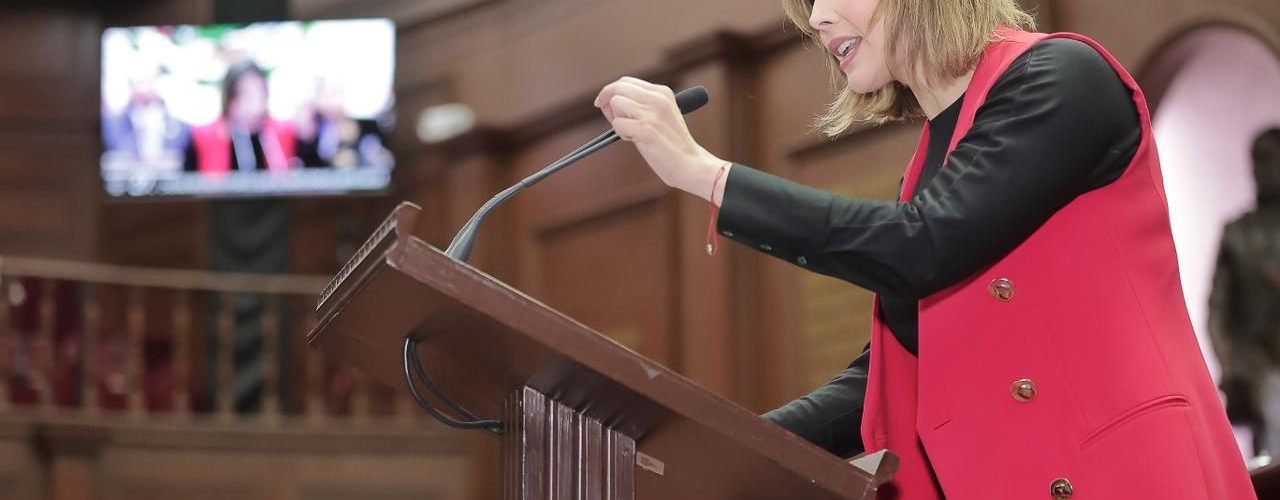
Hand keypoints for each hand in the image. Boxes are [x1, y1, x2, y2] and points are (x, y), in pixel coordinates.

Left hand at [594, 77, 728, 203]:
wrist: (690, 164)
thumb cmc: (671, 144)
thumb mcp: (659, 116)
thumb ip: (639, 105)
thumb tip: (606, 101)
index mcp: (662, 92)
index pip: (625, 81)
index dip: (612, 93)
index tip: (606, 106)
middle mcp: (657, 98)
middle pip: (617, 88)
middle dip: (608, 103)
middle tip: (615, 120)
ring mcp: (652, 113)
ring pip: (615, 104)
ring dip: (618, 121)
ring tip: (633, 134)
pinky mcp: (646, 129)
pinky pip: (618, 124)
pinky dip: (622, 134)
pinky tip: (638, 141)